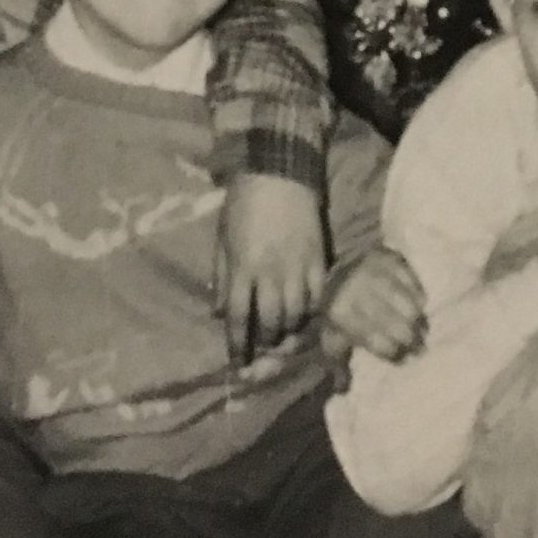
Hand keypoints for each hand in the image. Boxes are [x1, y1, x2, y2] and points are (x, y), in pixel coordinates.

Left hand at [214, 173, 325, 364]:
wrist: (281, 174)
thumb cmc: (244, 205)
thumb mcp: (222, 239)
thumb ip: (221, 277)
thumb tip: (219, 313)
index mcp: (243, 267)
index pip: (239, 316)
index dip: (238, 344)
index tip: (237, 362)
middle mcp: (271, 272)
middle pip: (271, 321)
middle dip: (266, 340)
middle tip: (263, 346)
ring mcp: (298, 267)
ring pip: (297, 313)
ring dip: (289, 329)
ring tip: (283, 331)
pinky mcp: (319, 259)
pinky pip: (317, 296)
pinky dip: (310, 310)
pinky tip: (304, 313)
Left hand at [321, 249, 426, 361]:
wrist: (336, 267)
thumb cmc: (339, 309)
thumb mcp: (331, 334)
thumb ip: (338, 361)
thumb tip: (342, 389)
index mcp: (340, 312)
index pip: (375, 340)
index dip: (393, 352)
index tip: (403, 359)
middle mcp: (357, 290)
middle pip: (396, 324)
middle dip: (411, 340)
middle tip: (420, 348)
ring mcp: (375, 271)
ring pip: (408, 305)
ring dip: (419, 321)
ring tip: (423, 329)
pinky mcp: (389, 257)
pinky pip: (413, 282)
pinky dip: (418, 296)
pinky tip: (419, 305)